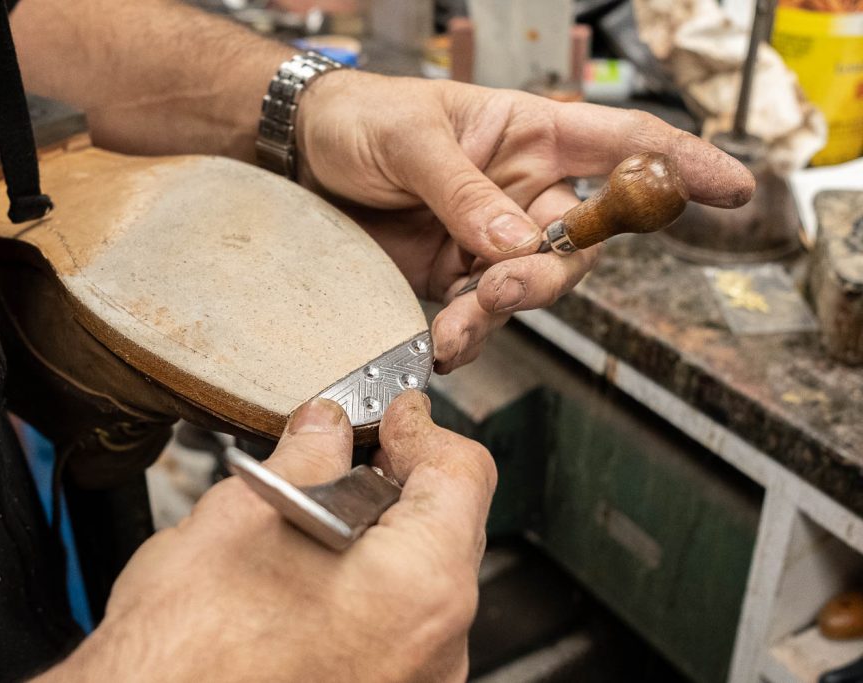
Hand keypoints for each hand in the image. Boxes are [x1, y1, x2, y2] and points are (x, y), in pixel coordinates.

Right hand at [39, 392, 494, 681]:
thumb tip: (324, 428)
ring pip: (424, 581)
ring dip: (381, 537)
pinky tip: (313, 576)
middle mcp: (438, 644)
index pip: (464, 473)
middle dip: (400, 481)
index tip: (394, 418)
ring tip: (317, 517)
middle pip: (450, 528)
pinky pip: (400, 627)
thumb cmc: (186, 656)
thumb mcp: (242, 520)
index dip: (422, 429)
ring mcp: (416, 681)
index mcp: (420, 585)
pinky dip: (370, 589)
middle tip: (350, 454)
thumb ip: (304, 458)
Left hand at [297, 71, 754, 372]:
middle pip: (581, 240)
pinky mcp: (454, 275)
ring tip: (457, 323)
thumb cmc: (361, 120)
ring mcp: (490, 237)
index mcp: (528, 134)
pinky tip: (441, 341)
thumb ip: (463, 191)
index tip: (732, 188)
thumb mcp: (409, 140)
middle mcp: (522, 189)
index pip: (621, 143)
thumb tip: (516, 244)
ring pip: (532, 286)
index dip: (680, 164)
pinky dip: (467, 332)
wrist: (300, 159)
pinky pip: (481, 312)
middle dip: (551, 272)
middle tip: (503, 284)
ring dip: (502, 310)